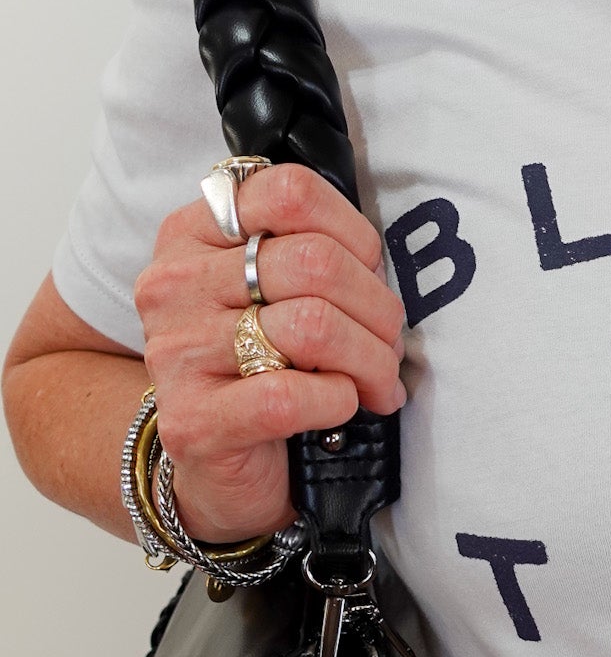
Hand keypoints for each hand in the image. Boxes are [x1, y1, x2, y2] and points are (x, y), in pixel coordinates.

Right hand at [134, 164, 405, 541]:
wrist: (216, 463)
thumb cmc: (260, 364)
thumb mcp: (276, 290)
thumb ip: (313, 251)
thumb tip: (381, 264)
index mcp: (195, 233)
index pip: (290, 193)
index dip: (354, 232)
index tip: (372, 273)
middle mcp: (174, 284)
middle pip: (313, 262)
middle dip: (377, 308)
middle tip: (390, 344)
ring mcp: (176, 352)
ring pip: (313, 325)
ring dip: (370, 359)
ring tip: (379, 380)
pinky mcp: (193, 421)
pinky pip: (290, 395)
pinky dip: (337, 400)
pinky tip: (341, 406)